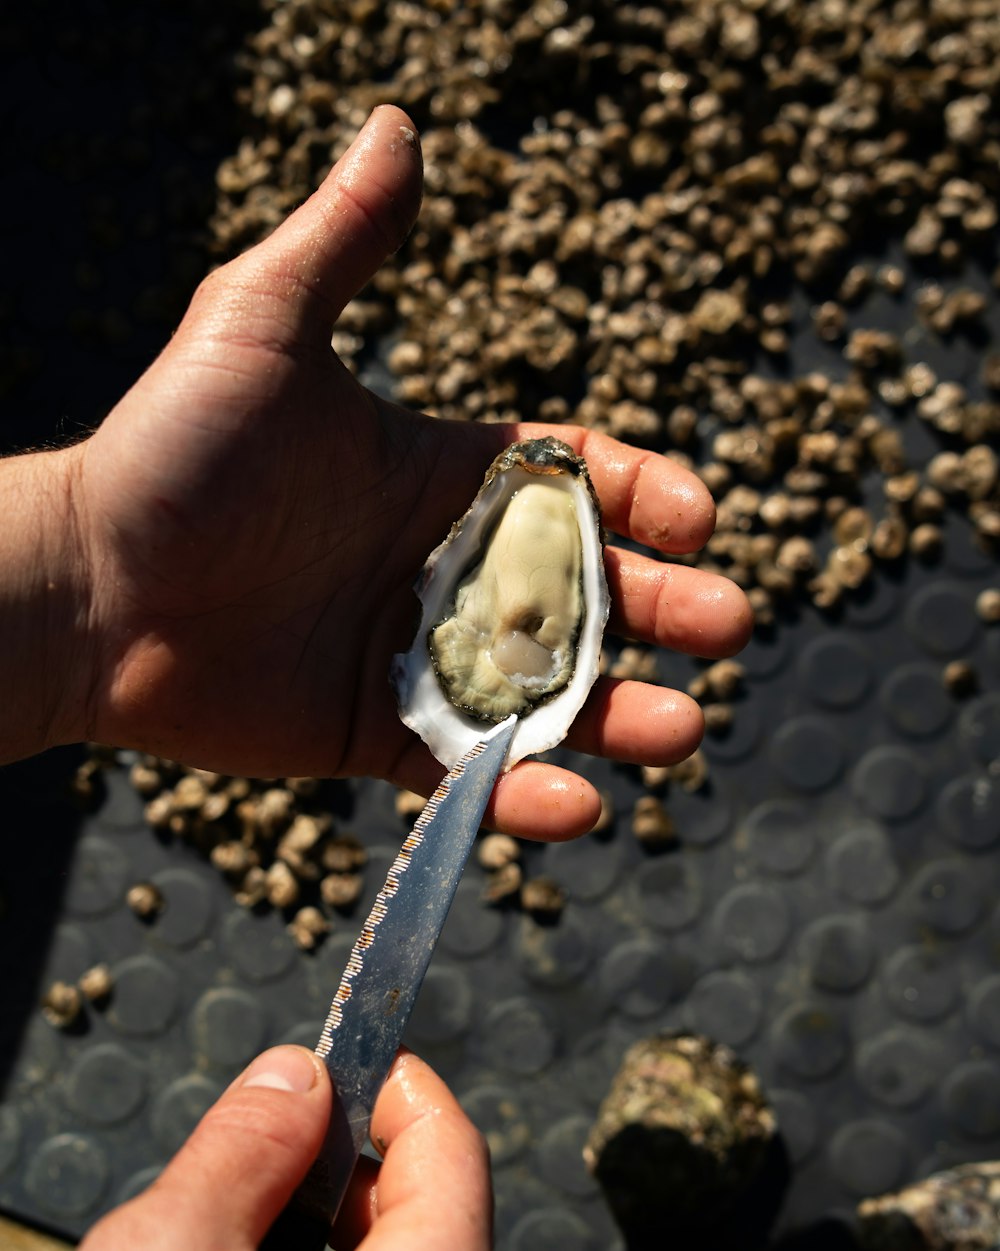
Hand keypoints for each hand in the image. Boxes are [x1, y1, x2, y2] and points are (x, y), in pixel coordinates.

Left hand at [11, 105, 751, 836]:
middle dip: (667, 609)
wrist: (88, 586)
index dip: (648, 495)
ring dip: (623, 714)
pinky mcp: (380, 734)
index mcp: (446, 474)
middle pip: (589, 592)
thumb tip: (397, 126)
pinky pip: (470, 769)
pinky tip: (573, 801)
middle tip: (729, 626)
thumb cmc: (174, 452)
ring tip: (679, 729)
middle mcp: (447, 565)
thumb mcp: (260, 327)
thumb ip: (342, 243)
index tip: (698, 518)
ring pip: (548, 693)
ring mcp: (419, 655)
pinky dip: (524, 793)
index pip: (579, 481)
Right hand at [78, 1046, 489, 1250]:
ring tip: (237, 1207)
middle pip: (426, 1205)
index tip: (357, 1051)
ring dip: (317, 1218)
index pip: (455, 1156)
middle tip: (277, 1130)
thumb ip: (240, 1154)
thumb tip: (293, 1072)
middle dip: (346, 1155)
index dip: (406, 1087)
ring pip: (385, 1250)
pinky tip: (233, 1247)